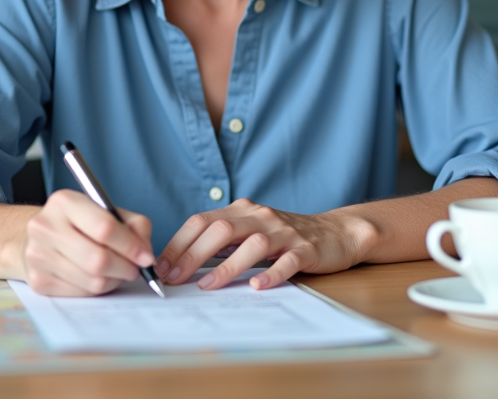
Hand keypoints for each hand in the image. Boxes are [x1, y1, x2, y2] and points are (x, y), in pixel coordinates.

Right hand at [18, 189, 154, 296]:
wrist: (37, 236)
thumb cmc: (80, 223)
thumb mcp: (107, 211)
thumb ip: (134, 225)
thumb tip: (146, 254)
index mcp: (65, 202)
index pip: (105, 228)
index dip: (131, 246)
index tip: (146, 257)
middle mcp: (46, 227)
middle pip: (98, 260)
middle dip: (125, 268)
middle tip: (136, 269)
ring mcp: (38, 256)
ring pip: (92, 281)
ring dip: (114, 280)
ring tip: (118, 272)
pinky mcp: (38, 281)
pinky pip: (82, 293)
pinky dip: (98, 289)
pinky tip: (98, 277)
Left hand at [156, 199, 370, 290]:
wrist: (336, 233)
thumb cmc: (285, 237)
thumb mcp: (250, 230)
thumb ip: (222, 241)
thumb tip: (182, 262)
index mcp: (242, 210)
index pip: (202, 221)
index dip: (179, 243)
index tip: (161, 266)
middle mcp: (260, 216)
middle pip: (221, 229)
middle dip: (193, 254)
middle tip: (174, 278)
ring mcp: (284, 232)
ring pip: (252, 244)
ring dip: (226, 267)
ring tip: (207, 286)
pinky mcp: (307, 250)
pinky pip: (287, 261)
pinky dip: (271, 273)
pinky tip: (257, 286)